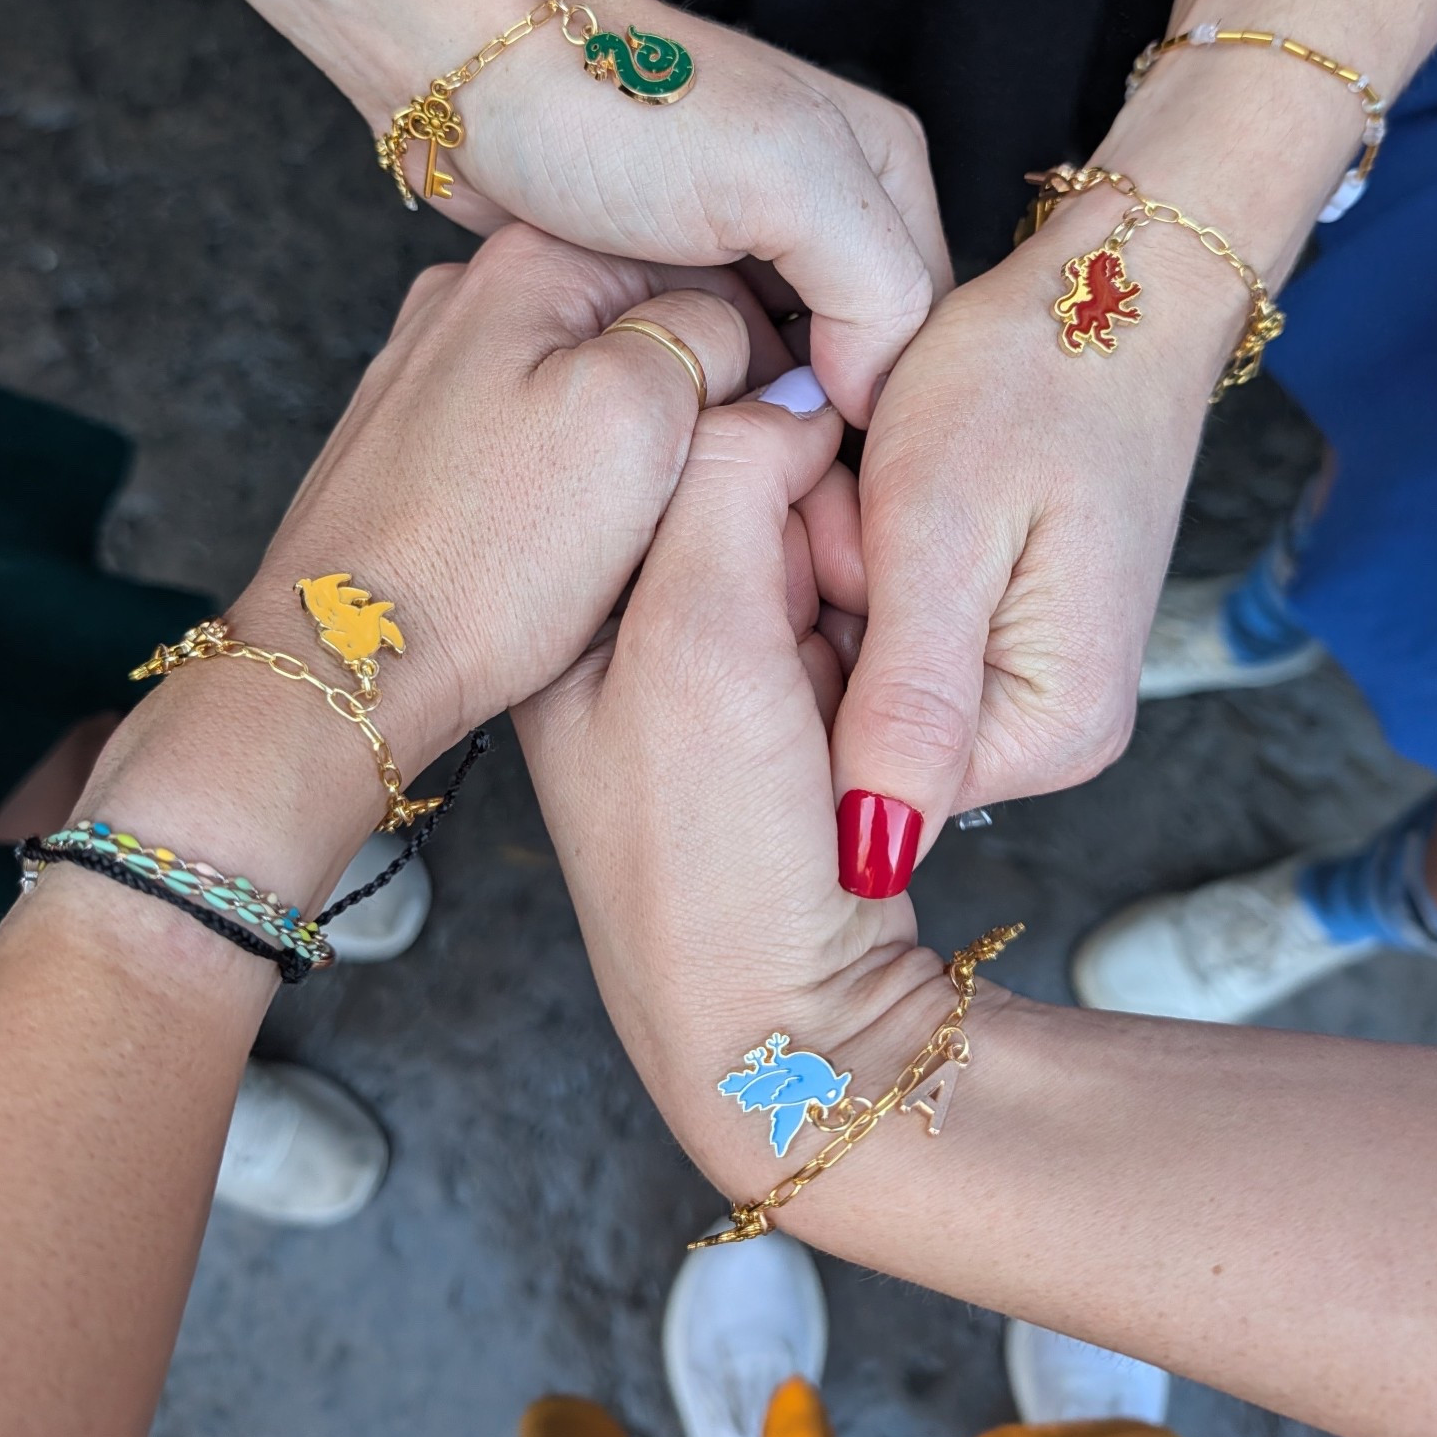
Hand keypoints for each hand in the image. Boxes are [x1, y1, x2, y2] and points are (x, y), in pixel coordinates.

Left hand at [88, 225, 788, 900]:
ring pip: (598, 388)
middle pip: (649, 326)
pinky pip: (540, 440)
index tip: (772, 443)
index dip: (764, 363)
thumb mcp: (637, 418)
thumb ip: (714, 342)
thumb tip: (757, 348)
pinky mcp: (425, 443)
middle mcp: (474, 294)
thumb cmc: (481, 559)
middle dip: (697, 404)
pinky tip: (572, 541)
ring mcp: (441, 369)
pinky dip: (575, 481)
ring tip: (633, 529)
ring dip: (638, 448)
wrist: (348, 660)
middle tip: (702, 494)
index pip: (709, 271)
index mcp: (533, 260)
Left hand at [398, 0, 953, 424]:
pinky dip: (706, 398)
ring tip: (725, 457)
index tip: (841, 478)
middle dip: (825, 418)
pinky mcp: (676, 277)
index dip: (893, 408)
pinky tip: (682, 429)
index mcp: (886, 172)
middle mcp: (829, 209)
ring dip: (761, 416)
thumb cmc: (616, 112)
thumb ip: (875, 284)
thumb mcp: (785, 179)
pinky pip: (717, 363)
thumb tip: (878, 396)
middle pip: (865, 355)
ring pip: (789, 370)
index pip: (932, 330)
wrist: (472, 78)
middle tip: (774, 476)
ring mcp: (749, 246)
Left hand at [513, 390, 955, 1199]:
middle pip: (745, 497)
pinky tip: (861, 708)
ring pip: (803, 557)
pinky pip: (839, 625)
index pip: (674, 441)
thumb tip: (784, 402)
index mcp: (568, 596)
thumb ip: (729, 481)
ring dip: (851, 596)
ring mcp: (698, 676)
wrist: (785, 1035)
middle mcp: (620, 627)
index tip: (807, 522)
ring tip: (841, 688)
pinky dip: (868, 644)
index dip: (764, 460)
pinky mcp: (772, 720)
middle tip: (820, 631)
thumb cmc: (709, 852)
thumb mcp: (697, 633)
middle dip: (813, 542)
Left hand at [828, 190, 1252, 888]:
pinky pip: (879, 636)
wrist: (1104, 297)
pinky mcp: (992, 642)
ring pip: (853, 677)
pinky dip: (854, 567)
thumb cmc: (1032, 381)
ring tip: (870, 484)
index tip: (828, 542)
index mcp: (1046, 729)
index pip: (859, 775)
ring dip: (831, 583)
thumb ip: (908, 695)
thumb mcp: (941, 527)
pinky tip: (877, 496)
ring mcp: (1017, 690)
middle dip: (820, 616)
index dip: (806, 659)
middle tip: (852, 495)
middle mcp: (1041, 734)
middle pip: (853, 730)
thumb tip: (872, 855)